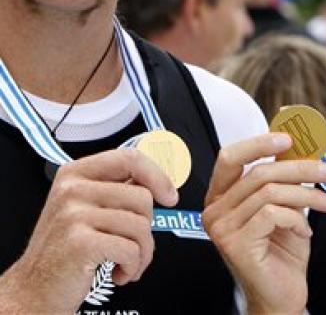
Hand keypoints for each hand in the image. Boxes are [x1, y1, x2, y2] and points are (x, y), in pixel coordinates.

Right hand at [0, 148, 176, 314]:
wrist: (33, 289)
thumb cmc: (63, 250)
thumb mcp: (81, 206)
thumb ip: (113, 189)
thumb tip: (153, 180)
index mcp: (75, 173)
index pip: (129, 158)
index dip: (157, 176)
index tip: (169, 195)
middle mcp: (72, 189)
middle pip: (141, 197)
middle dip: (147, 227)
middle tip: (133, 244)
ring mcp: (74, 214)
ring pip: (140, 225)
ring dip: (142, 252)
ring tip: (127, 262)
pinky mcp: (80, 243)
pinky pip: (131, 249)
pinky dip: (133, 266)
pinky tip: (119, 272)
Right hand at [203, 133, 325, 314]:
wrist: (281, 298)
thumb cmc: (281, 252)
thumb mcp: (283, 206)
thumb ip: (283, 178)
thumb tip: (301, 145)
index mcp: (221, 195)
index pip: (230, 157)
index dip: (259, 143)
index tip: (290, 138)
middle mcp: (214, 209)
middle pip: (257, 172)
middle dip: (299, 168)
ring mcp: (222, 228)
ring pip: (269, 192)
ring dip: (307, 194)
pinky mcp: (235, 244)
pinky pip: (272, 214)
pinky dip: (297, 218)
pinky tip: (305, 232)